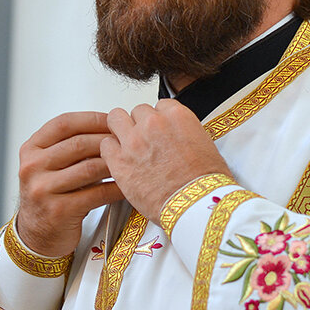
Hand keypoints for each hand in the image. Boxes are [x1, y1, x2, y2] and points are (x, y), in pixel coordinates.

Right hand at [15, 111, 123, 256]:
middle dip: (108, 140)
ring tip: (132, 160)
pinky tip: (127, 185)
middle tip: (128, 140)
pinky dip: (116, 187)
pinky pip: (97, 193)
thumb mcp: (49, 166)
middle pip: (78, 144)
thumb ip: (69, 147)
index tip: (112, 119)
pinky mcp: (59, 211)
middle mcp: (32, 167)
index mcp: (31, 150)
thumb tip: (108, 126)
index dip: (91, 119)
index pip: (64, 124)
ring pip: (90, 168)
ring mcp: (43, 189)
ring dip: (115, 163)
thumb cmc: (50, 196)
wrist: (37, 235)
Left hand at [100, 99, 232, 223]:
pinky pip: (105, 144)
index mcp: (176, 116)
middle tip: (144, 140)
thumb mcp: (204, 145)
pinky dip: (110, 150)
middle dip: (140, 124)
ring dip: (121, 129)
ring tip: (127, 144)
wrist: (195, 204)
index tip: (158, 129)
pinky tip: (119, 159)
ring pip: (116, 119)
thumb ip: (183, 132)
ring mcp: (134, 141)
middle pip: (138, 111)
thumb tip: (176, 135)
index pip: (160, 105)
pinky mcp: (119, 161)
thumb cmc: (204, 182)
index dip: (159, 119)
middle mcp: (153, 123)